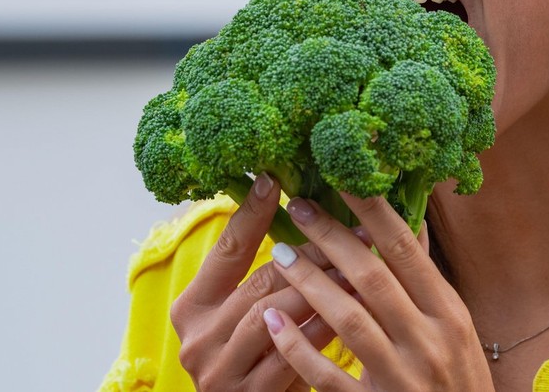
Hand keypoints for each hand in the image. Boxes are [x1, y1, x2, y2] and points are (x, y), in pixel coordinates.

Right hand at [170, 174, 348, 391]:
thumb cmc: (255, 359)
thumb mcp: (244, 315)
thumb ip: (263, 276)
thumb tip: (298, 211)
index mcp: (191, 307)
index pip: (226, 250)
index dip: (251, 213)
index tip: (274, 179)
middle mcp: (197, 338)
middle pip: (259, 280)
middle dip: (310, 253)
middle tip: (351, 230)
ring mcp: (219, 370)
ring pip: (273, 312)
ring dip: (320, 287)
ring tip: (357, 265)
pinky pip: (290, 354)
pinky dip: (321, 328)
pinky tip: (349, 310)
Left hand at [260, 193, 494, 390]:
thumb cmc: (458, 379)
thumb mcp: (457, 326)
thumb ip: (428, 282)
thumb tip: (410, 224)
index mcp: (449, 312)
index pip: (406, 250)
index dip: (372, 211)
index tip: (342, 179)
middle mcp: (428, 340)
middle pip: (372, 278)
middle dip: (332, 238)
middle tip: (299, 207)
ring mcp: (400, 377)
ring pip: (348, 321)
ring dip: (310, 283)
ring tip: (279, 254)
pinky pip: (329, 374)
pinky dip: (299, 346)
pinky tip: (273, 320)